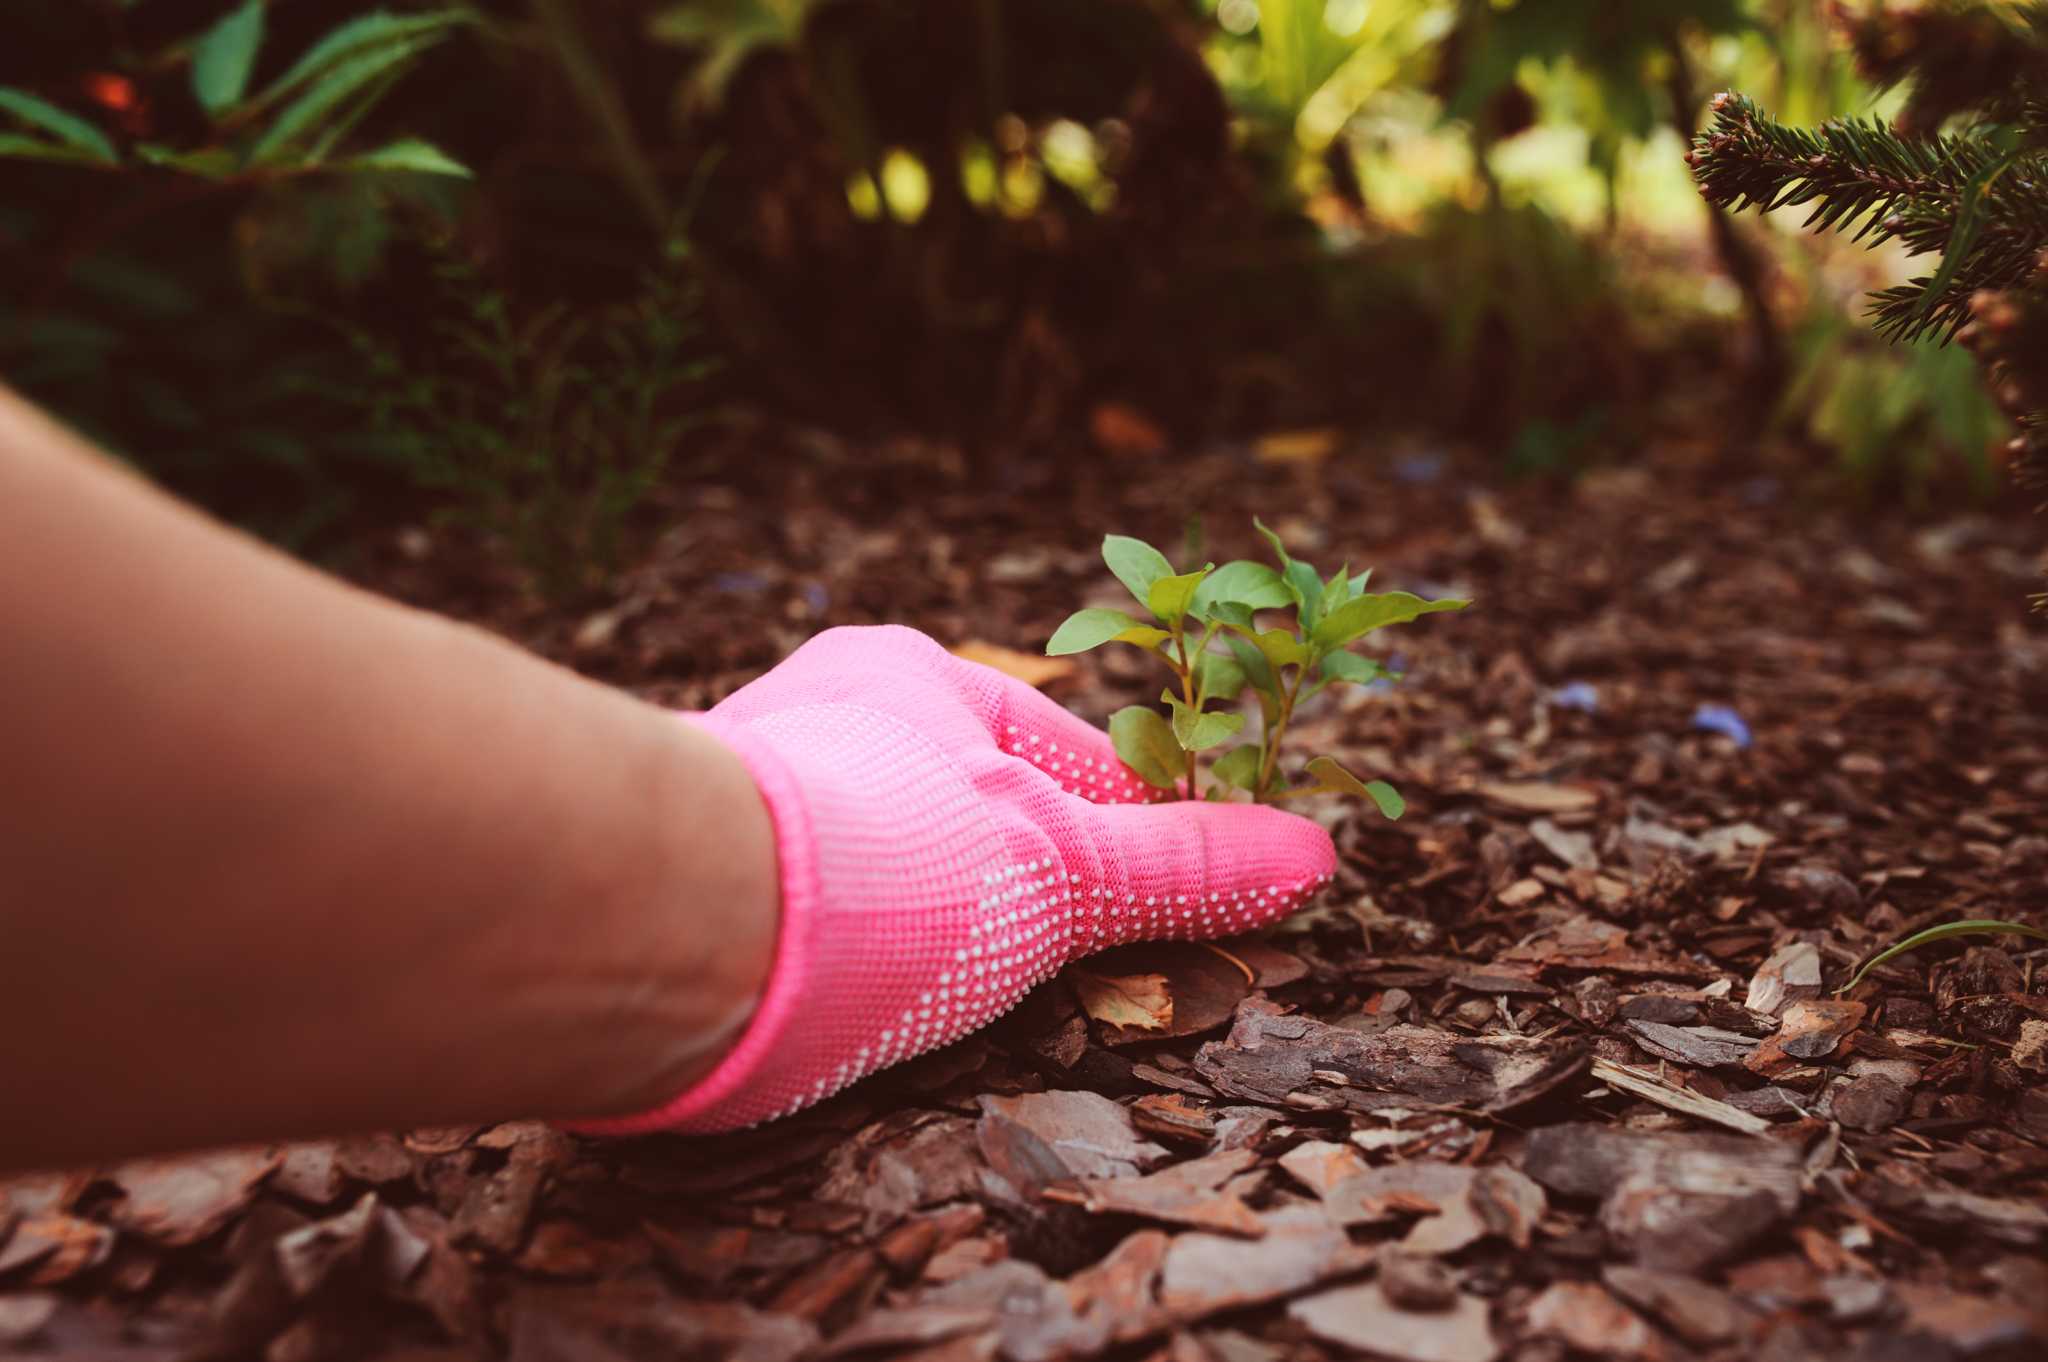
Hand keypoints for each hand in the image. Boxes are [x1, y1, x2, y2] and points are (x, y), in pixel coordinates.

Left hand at [575, 625, 1335, 1134]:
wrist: (669, 927)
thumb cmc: (889, 862)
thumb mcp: (1067, 870)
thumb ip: (1185, 869)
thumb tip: (1315, 856)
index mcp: (914, 675)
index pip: (1059, 752)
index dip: (1127, 829)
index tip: (1167, 901)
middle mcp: (821, 715)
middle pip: (962, 806)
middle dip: (1018, 879)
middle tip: (1057, 959)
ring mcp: (747, 794)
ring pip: (877, 857)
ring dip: (925, 920)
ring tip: (950, 990)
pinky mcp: (687, 881)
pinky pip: (799, 910)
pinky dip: (843, 956)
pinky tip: (853, 1005)